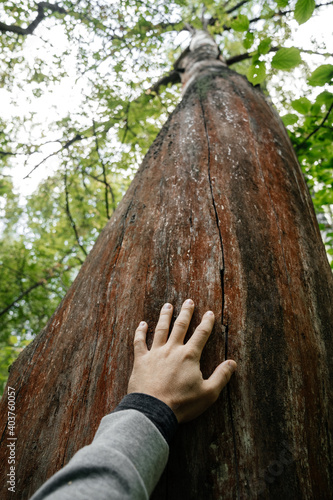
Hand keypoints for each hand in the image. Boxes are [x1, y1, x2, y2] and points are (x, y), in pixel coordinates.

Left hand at [127, 299, 236, 422]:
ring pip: (161, 329)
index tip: (209, 313)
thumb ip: (221, 376)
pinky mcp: (141, 360)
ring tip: (168, 305)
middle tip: (189, 301)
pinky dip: (140, 332)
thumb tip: (232, 363)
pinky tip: (142, 324)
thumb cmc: (182, 404)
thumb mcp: (208, 393)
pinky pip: (139, 342)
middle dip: (186, 313)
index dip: (206, 323)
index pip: (201, 334)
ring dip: (165, 316)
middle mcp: (172, 349)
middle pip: (180, 326)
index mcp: (189, 356)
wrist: (154, 411)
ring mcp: (155, 353)